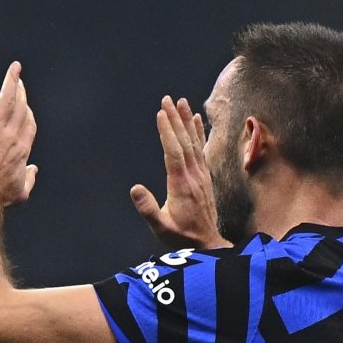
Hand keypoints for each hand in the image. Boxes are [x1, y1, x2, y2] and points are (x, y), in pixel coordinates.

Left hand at [0, 64, 39, 208]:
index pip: (29, 124)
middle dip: (22, 92)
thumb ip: (29, 180)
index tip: (26, 104)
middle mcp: (11, 134)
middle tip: (19, 80)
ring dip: (11, 81)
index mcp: (22, 149)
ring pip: (6, 99)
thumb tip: (34, 170)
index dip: (28, 112)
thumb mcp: (20, 193)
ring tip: (14, 69)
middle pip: (20, 107)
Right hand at [129, 96, 224, 248]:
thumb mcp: (160, 227)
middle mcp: (193, 176)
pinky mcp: (204, 176)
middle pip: (184, 142)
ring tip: (182, 102)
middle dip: (175, 119)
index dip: (168, 132)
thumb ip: (148, 209)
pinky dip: (198, 132)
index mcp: (181, 185)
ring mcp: (201, 175)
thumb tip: (135, 189)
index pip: (174, 152)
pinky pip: (201, 149)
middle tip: (168, 99)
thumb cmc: (181, 237)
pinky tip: (196, 119)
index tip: (161, 113)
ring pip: (194, 142)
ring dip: (187, 121)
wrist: (207, 243)